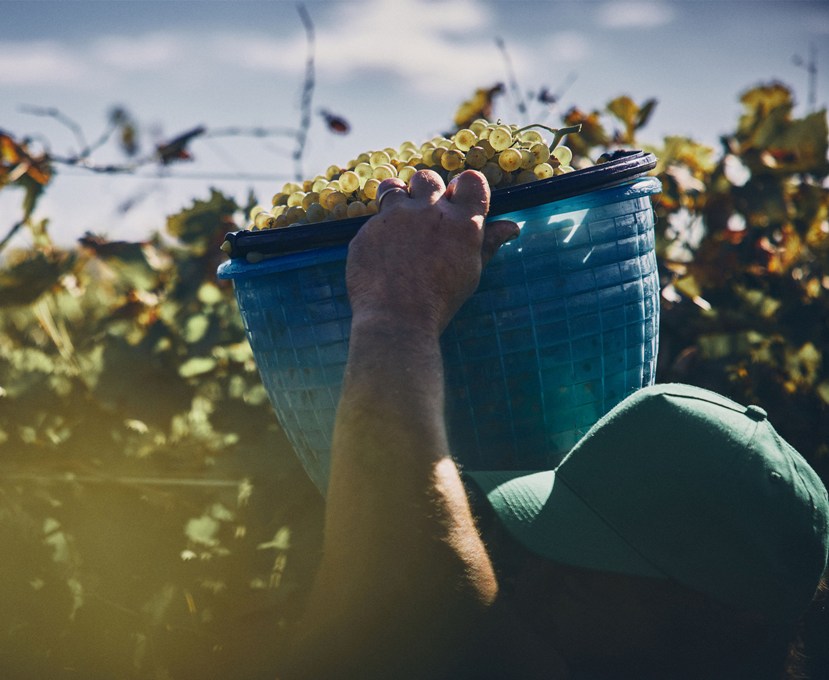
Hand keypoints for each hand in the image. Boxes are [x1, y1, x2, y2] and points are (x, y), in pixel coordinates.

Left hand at [346, 169, 518, 335]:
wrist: (396, 320)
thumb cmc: (440, 301)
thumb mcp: (470, 272)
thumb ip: (488, 243)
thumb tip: (513, 227)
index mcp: (463, 222)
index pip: (471, 181)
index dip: (464, 188)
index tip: (456, 201)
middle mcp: (430, 212)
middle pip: (429, 179)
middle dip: (428, 193)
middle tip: (425, 218)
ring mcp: (396, 217)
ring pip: (394, 187)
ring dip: (397, 197)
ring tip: (398, 219)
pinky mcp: (368, 229)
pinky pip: (374, 220)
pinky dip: (379, 231)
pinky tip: (382, 254)